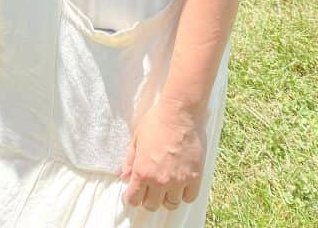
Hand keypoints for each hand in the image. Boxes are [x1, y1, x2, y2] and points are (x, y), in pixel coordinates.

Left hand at [120, 98, 206, 212]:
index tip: (133, 194)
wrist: (179, 112)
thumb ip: (129, 160)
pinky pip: (189, 198)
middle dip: (148, 198)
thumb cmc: (156, 121)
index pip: (134, 199)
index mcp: (142, 171)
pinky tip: (181, 185)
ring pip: (171, 204)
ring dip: (166, 198)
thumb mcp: (137, 138)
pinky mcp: (195, 177)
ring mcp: (178, 180)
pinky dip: (184, 194)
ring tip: (166, 187)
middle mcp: (160, 180)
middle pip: (152, 205)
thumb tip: (122, 175)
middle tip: (149, 189)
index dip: (131, 198)